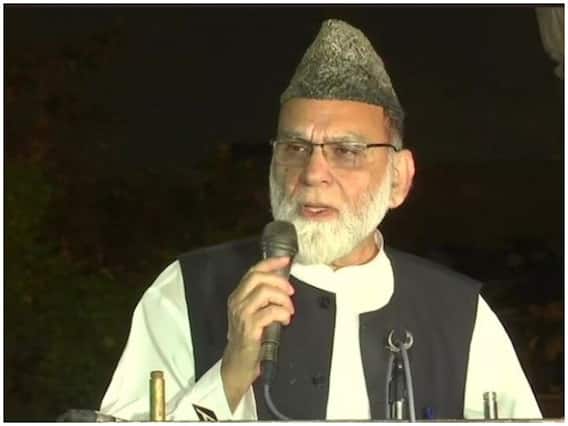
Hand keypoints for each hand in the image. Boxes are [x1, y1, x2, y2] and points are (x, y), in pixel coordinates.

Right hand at [220, 256, 294, 411]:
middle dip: (280, 281)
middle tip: (290, 292)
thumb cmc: (250, 338)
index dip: (271, 263)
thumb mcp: (253, 313)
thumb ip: (263, 299)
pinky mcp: (249, 328)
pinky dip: (282, 313)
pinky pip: (270, 311)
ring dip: (283, 299)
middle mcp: (237, 301)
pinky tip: (285, 320)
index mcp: (238, 295)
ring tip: (288, 310)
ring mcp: (242, 314)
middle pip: (259, 278)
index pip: (253, 271)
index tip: (286, 260)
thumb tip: (283, 284)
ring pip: (265, 292)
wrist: (238, 364)